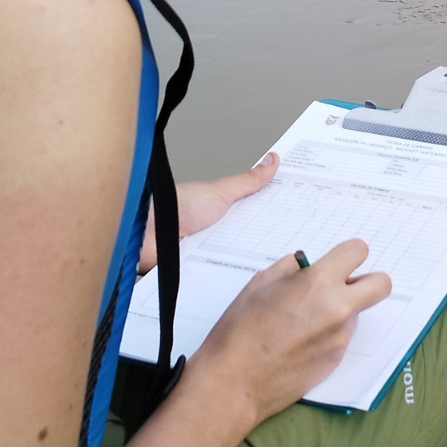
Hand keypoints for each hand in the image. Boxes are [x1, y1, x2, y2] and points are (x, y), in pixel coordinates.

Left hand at [140, 154, 279, 273]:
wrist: (145, 233)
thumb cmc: (175, 206)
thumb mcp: (221, 192)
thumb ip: (247, 181)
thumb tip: (272, 159)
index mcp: (224, 212)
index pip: (257, 218)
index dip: (277, 221)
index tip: (300, 224)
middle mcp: (217, 233)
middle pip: (251, 244)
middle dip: (269, 249)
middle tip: (293, 252)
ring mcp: (208, 254)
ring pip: (237, 263)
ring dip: (249, 266)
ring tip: (272, 271)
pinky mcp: (198, 273)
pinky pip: (219, 279)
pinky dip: (229, 281)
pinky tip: (245, 286)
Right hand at [186, 238, 391, 424]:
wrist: (234, 382)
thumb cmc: (239, 332)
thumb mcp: (260, 284)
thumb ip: (291, 270)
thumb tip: (306, 267)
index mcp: (318, 283)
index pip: (358, 251)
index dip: (348, 254)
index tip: (338, 261)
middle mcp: (338, 308)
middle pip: (381, 284)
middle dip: (367, 281)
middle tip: (341, 287)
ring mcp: (340, 337)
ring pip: (357, 312)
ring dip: (340, 310)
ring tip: (301, 322)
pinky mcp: (336, 360)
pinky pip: (342, 336)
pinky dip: (329, 334)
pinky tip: (299, 343)